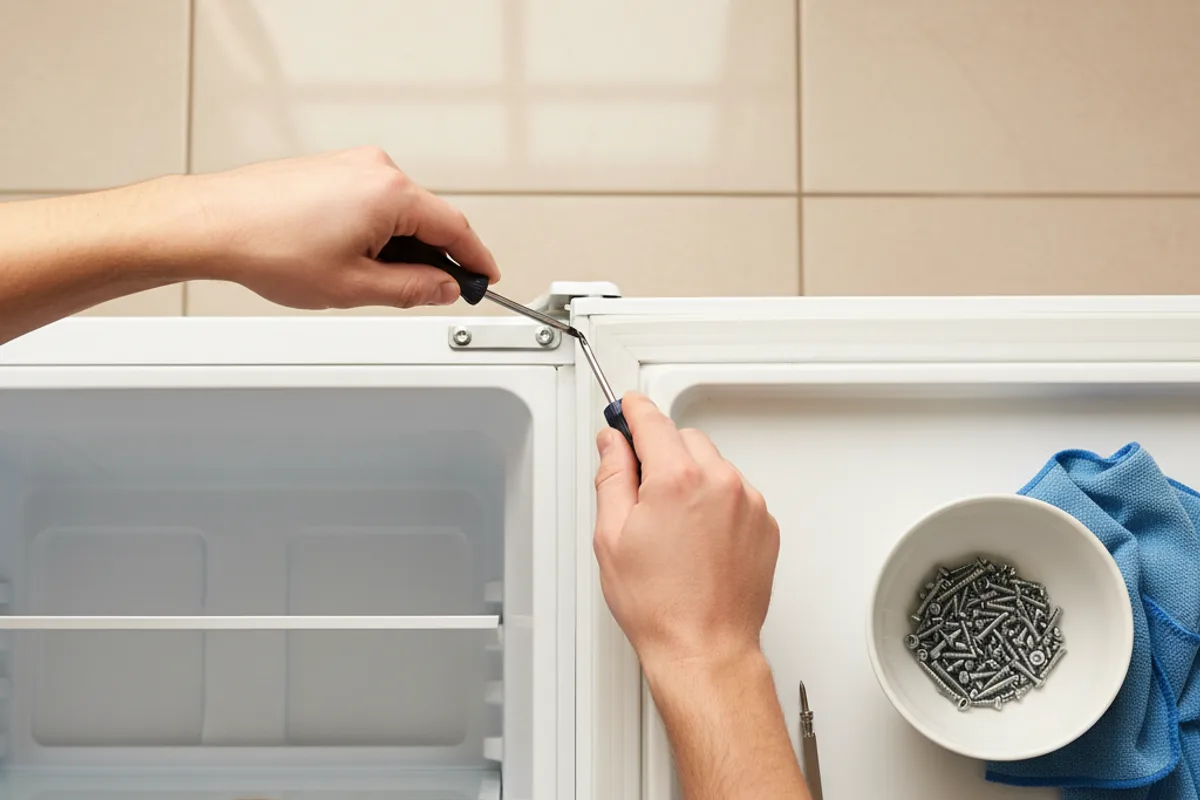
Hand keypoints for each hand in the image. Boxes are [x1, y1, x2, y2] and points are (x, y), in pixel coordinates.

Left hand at [181, 147, 498, 308]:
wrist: (213, 224)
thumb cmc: (269, 246)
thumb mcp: (354, 286)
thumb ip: (412, 288)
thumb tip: (443, 287)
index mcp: (391, 194)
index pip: (456, 229)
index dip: (476, 260)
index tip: (486, 278)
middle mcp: (376, 169)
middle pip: (429, 218)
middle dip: (433, 257)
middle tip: (426, 293)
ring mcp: (351, 164)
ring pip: (399, 211)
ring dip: (398, 245)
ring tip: (362, 278)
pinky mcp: (331, 169)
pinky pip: (373, 201)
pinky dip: (375, 230)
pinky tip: (346, 256)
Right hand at [592, 393, 779, 671]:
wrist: (704, 648)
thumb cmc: (661, 605)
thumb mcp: (612, 536)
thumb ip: (612, 477)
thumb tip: (612, 445)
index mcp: (678, 479)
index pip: (652, 421)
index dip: (633, 411)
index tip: (626, 407)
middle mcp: (721, 483)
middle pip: (685, 439)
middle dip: (662, 454)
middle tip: (642, 492)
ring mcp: (749, 503)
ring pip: (714, 466)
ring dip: (693, 479)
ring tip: (674, 529)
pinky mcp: (766, 524)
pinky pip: (737, 494)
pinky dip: (717, 503)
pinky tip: (699, 540)